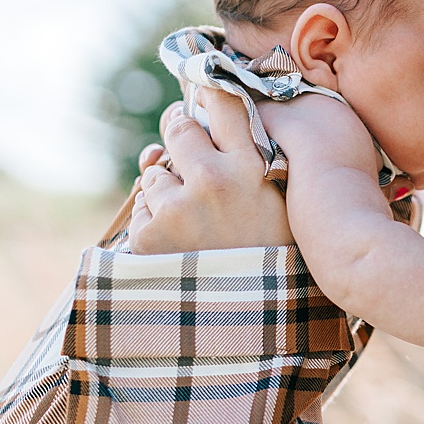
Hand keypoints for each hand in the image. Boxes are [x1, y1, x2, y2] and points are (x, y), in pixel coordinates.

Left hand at [129, 94, 293, 252]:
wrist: (255, 331)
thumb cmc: (274, 265)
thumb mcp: (281, 208)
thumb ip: (249, 164)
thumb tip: (192, 124)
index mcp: (254, 169)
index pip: (225, 102)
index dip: (209, 93)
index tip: (204, 93)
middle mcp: (214, 180)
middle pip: (178, 127)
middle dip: (180, 139)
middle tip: (192, 164)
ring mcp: (177, 208)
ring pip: (155, 173)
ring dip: (168, 192)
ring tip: (198, 229)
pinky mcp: (149, 236)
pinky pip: (142, 210)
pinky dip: (155, 226)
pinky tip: (182, 251)